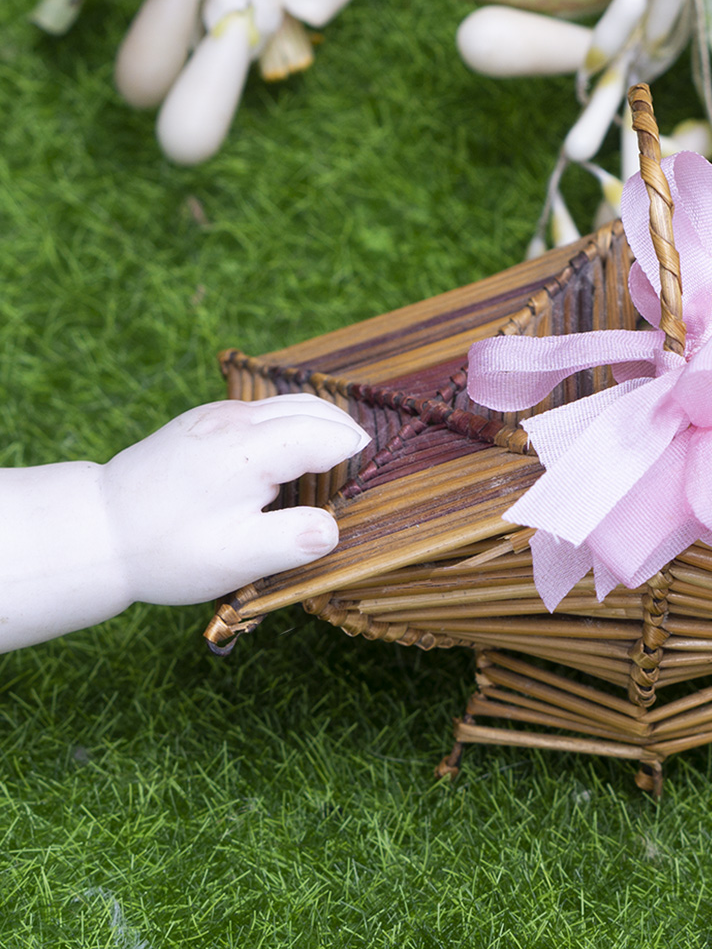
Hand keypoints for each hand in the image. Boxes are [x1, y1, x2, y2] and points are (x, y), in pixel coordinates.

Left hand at [101, 394, 369, 605]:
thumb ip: (293, 541)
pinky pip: (267, 409)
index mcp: (250, 449)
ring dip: (321, 425)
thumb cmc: (167, 549)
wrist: (96, 530)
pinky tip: (291, 457)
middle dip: (346, 433)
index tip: (365, 483)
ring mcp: (218, 414)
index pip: (328, 434)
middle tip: (362, 468)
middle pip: (316, 407)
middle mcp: (236, 419)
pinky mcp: (205, 420)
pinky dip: (293, 424)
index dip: (355, 456)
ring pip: (291, 402)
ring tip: (335, 459)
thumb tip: (334, 526)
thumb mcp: (235, 558)